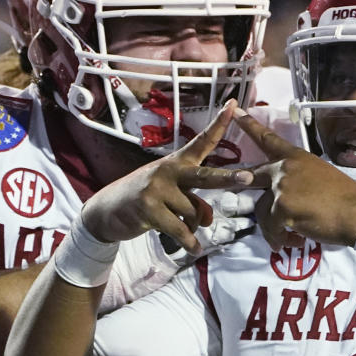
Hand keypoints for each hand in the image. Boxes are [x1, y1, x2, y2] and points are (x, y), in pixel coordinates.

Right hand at [82, 101, 254, 252]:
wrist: (107, 210)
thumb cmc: (146, 200)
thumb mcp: (171, 196)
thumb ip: (194, 202)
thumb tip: (206, 220)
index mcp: (177, 162)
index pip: (201, 142)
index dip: (218, 125)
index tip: (233, 107)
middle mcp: (169, 171)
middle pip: (205, 176)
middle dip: (228, 178)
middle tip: (247, 178)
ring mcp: (157, 189)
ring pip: (194, 213)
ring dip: (192, 226)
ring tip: (177, 226)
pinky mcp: (148, 208)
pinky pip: (180, 230)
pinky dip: (189, 242)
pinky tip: (193, 249)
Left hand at [233, 109, 355, 249]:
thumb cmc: (344, 200)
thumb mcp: (320, 177)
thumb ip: (296, 179)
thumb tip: (281, 196)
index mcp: (297, 157)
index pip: (268, 139)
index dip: (250, 125)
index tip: (237, 110)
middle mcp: (286, 167)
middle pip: (253, 176)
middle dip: (247, 187)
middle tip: (246, 193)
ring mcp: (282, 186)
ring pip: (261, 209)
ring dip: (273, 227)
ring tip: (291, 236)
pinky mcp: (282, 206)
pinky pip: (270, 227)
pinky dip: (279, 238)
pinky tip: (293, 242)